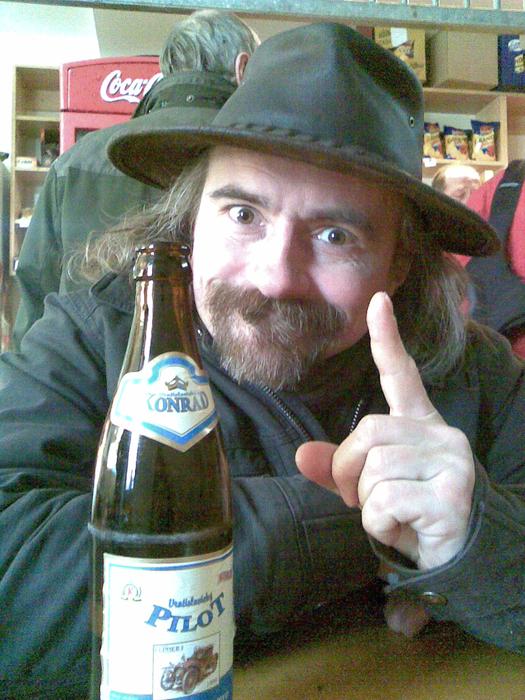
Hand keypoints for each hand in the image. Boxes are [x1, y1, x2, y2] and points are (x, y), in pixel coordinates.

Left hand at [296, 292, 474, 569]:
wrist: (459, 556)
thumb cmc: (411, 513)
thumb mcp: (371, 487)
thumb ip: (338, 468)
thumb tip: (302, 455)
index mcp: (420, 425)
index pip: (402, 376)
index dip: (387, 340)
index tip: (378, 301)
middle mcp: (441, 435)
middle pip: (368, 432)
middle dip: (348, 471)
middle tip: (361, 499)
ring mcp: (451, 463)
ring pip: (374, 469)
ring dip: (366, 503)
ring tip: (390, 516)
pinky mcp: (452, 495)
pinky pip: (386, 501)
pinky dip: (380, 524)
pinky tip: (404, 530)